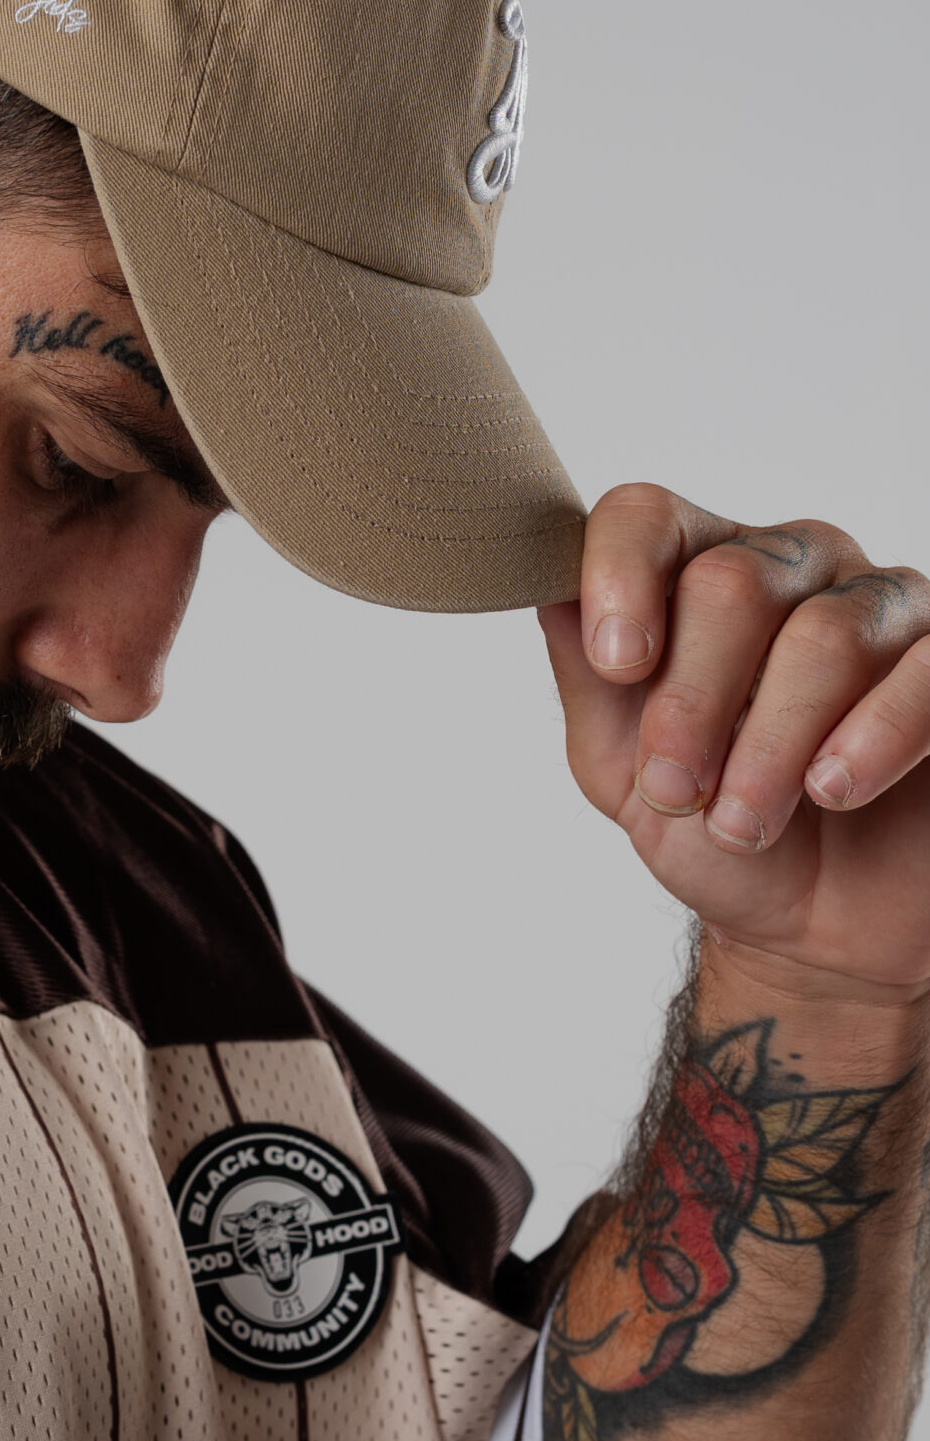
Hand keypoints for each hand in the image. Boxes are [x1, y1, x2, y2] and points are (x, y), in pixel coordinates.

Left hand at [540, 486, 929, 998]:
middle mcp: (790, 564)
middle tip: (675, 790)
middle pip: (732, 584)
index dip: (620, 575)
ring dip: (771, 745)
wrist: (812, 924)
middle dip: (692, 700)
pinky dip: (875, 735)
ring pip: (827, 635)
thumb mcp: (620, 764)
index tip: (616, 663)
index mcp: (694, 567)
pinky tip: (832, 789)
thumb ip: (586, 676)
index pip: (646, 516)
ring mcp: (882, 605)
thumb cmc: (709, 825)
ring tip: (741, 824)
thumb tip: (547, 589)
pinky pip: (926, 670)